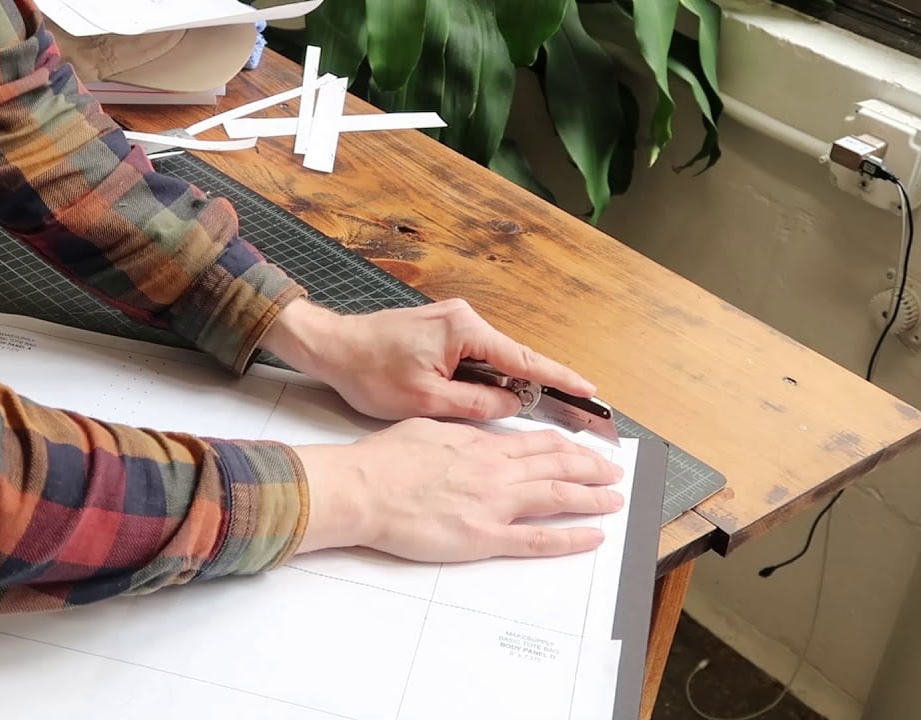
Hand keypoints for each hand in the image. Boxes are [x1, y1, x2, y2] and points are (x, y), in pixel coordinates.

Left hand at [260, 298, 595, 421]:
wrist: (331, 346)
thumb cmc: (369, 372)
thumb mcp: (427, 401)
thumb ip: (477, 406)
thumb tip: (514, 408)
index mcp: (464, 331)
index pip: (524, 360)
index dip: (559, 379)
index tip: (589, 391)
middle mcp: (464, 319)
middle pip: (512, 359)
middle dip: (533, 387)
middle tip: (563, 411)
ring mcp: (452, 321)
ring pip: (492, 360)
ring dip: (502, 385)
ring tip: (513, 411)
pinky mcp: (441, 329)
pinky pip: (474, 356)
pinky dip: (483, 377)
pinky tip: (484, 397)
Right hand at [293, 419, 623, 560]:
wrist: (361, 487)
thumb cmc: (382, 461)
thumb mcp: (425, 428)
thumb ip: (457, 435)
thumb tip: (472, 437)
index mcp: (479, 444)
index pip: (536, 443)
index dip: (566, 446)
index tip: (584, 449)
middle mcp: (494, 470)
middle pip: (557, 466)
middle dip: (591, 469)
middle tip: (613, 474)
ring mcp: (492, 503)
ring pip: (557, 497)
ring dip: (592, 498)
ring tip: (614, 501)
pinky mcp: (482, 537)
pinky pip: (537, 539)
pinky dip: (569, 537)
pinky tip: (591, 536)